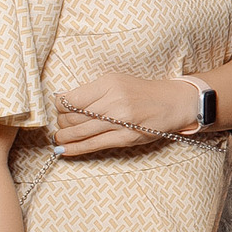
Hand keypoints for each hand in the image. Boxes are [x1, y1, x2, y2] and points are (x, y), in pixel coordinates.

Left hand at [52, 73, 200, 155]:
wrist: (172, 102)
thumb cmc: (142, 92)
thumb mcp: (117, 82)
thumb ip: (93, 91)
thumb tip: (63, 102)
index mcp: (109, 83)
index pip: (71, 99)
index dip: (58, 107)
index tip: (59, 110)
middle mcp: (114, 100)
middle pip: (72, 117)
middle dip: (61, 124)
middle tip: (60, 126)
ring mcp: (120, 120)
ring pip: (80, 132)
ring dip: (64, 137)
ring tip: (60, 138)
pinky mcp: (125, 137)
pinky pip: (93, 145)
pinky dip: (75, 149)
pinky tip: (65, 150)